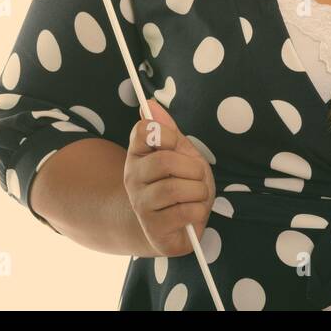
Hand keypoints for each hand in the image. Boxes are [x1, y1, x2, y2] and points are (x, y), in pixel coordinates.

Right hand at [123, 98, 215, 257]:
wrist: (172, 228)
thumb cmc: (180, 186)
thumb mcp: (181, 155)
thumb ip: (169, 131)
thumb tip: (150, 102)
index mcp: (137, 154)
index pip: (143, 130)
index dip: (168, 135)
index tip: (177, 147)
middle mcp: (132, 177)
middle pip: (164, 161)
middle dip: (193, 169)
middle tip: (197, 177)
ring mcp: (140, 204)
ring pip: (174, 189)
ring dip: (198, 192)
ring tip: (198, 196)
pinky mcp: (153, 228)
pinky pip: (184, 212)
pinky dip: (198, 211)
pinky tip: (194, 213)